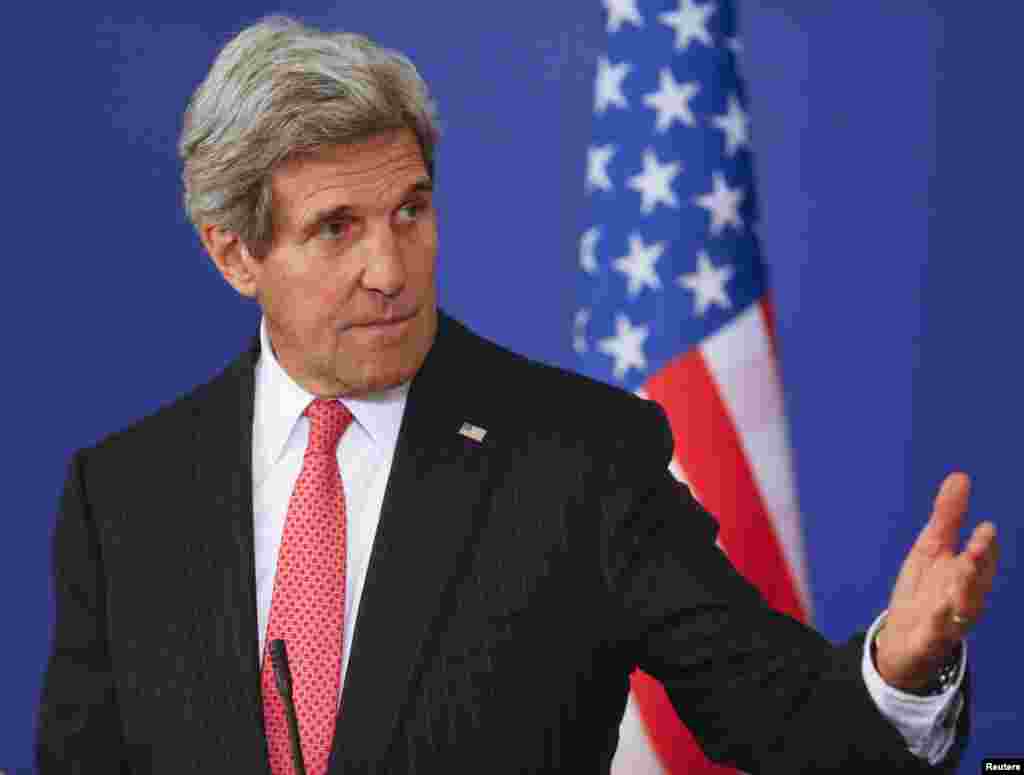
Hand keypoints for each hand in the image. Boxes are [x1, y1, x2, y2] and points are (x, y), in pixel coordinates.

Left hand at [875, 472, 998, 691]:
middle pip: (976, 582)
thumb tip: (960, 476)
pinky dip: (940, 626)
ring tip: (962, 572)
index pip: (981, 558)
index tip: (985, 528)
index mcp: (967, 575)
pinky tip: (937, 613)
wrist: (903, 640)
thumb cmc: (925, 589)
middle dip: (979, 565)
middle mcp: (965, 598)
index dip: (984, 545)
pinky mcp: (930, 642)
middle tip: (977, 547)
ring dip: (964, 592)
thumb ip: (947, 516)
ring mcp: (950, 622)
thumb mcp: (931, 548)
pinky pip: (938, 636)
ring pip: (963, 609)